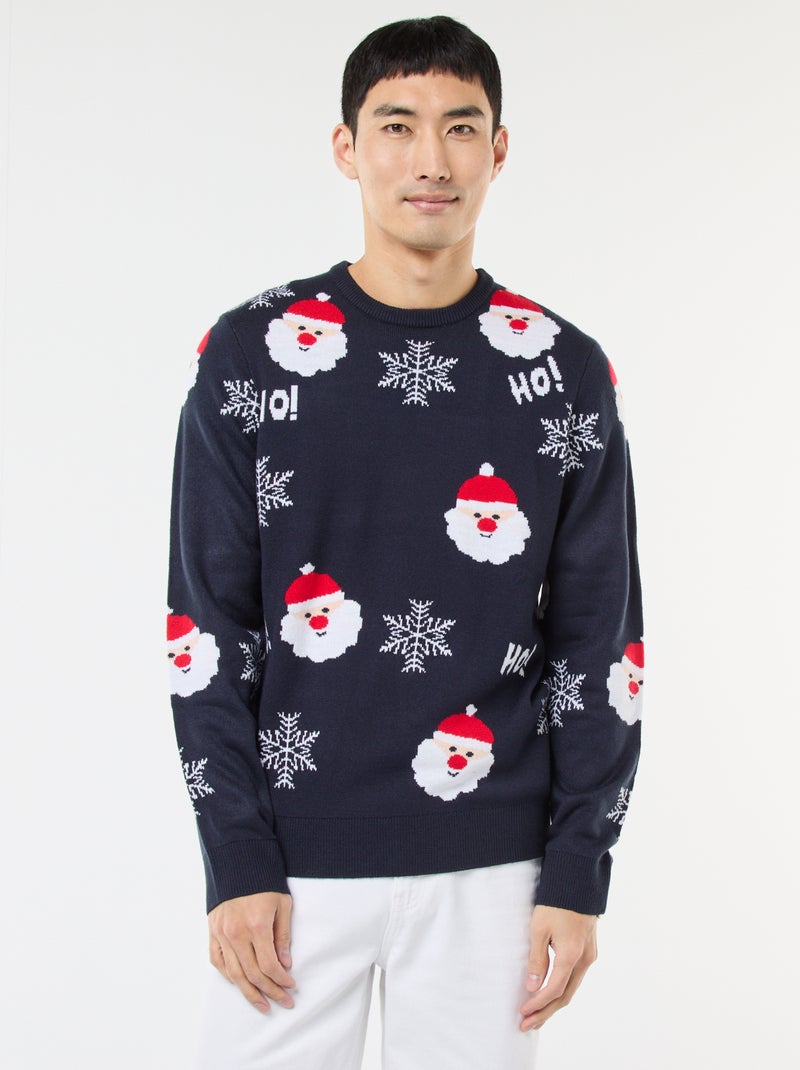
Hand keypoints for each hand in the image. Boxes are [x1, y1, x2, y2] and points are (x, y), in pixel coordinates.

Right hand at [208, 891, 295, 1013]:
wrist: (238, 863)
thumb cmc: (265, 882)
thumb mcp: (282, 904)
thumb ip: (283, 935)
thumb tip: (285, 964)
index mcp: (257, 925)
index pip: (269, 965)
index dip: (281, 980)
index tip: (291, 985)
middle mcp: (236, 933)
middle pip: (253, 974)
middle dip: (270, 991)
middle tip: (283, 1002)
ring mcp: (221, 934)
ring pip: (234, 973)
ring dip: (249, 992)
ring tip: (262, 1004)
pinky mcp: (212, 931)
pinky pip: (218, 961)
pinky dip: (228, 975)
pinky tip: (239, 983)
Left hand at [519, 904, 596, 1030]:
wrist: (578, 880)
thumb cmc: (555, 901)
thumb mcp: (539, 928)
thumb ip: (537, 959)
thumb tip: (533, 987)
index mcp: (572, 955)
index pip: (554, 990)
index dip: (538, 1004)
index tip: (522, 1013)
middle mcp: (584, 959)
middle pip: (565, 995)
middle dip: (545, 1012)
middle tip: (527, 1025)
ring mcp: (590, 954)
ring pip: (572, 987)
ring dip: (554, 1003)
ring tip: (537, 1015)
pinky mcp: (589, 948)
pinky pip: (576, 976)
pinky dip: (563, 989)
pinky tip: (552, 993)